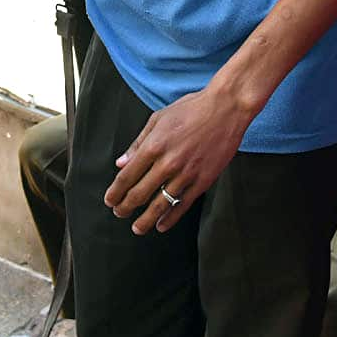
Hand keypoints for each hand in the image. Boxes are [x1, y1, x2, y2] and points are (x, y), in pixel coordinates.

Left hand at [104, 85, 255, 234]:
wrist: (226, 108)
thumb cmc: (191, 109)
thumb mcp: (158, 119)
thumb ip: (138, 143)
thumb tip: (120, 163)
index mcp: (153, 145)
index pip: (127, 176)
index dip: (115, 192)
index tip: (110, 201)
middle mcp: (167, 162)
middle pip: (139, 193)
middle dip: (125, 207)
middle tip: (119, 213)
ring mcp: (187, 173)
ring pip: (160, 204)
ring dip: (145, 219)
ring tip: (137, 228)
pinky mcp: (203, 180)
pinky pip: (183, 204)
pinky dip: (170, 218)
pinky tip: (161, 225)